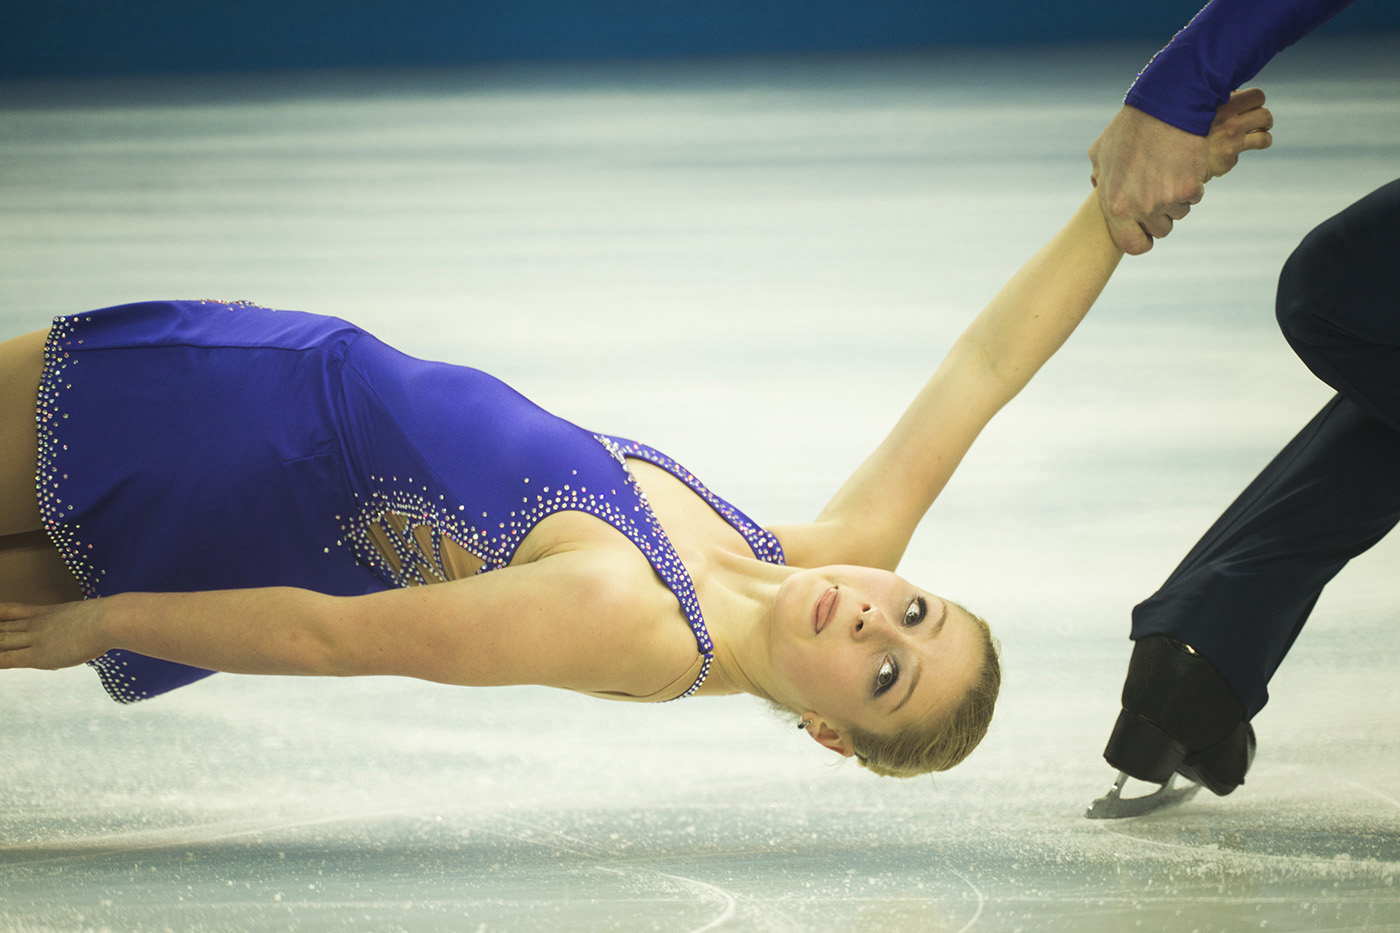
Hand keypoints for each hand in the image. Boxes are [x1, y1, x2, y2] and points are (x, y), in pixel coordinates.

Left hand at [0, 599, 107, 669]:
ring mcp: (36, 639)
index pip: (13, 610)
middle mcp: (36, 624)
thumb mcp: (96, 615)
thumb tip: (106, 618)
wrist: (111, 620)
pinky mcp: (38, 656)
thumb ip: (90, 621)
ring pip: (0, 640)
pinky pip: (7, 658)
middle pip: (2, 626)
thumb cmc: (113, 617)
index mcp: (48, 612)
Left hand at [1089, 90, 1272, 254]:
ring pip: (1179, 214)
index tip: (1146, 231)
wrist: (1166, 106)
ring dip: (1176, 199)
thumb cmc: (1130, 128)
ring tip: (1168, 171)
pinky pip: (1194, 198)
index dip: (1140, 240)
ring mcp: (1166, 200)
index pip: (1131, 246)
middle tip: (1159, 190)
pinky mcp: (1190, 188)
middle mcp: (1141, 208)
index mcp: (1115, 205)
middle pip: (1160, 230)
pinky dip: (1192, 185)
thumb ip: (1100, 177)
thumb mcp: (1100, 153)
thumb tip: (1099, 188)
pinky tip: (1182, 163)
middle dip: (1161, 215)